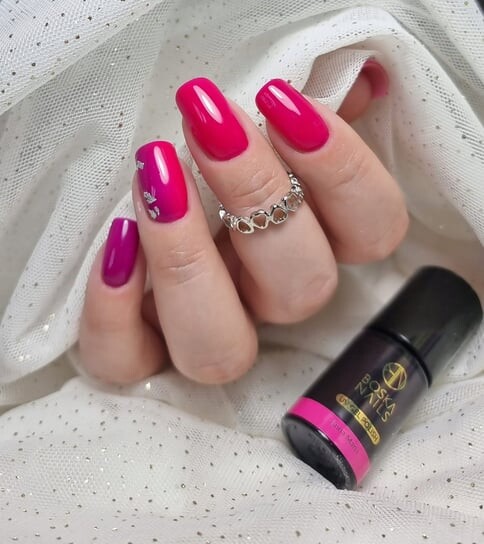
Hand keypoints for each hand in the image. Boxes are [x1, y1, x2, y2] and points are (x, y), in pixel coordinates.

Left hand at [79, 65, 407, 384]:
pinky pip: (129, 360)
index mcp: (313, 248)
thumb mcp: (263, 130)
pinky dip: (114, 310)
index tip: (281, 101)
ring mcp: (204, 335)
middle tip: (209, 121)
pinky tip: (116, 237)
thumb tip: (359, 78)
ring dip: (188, 259)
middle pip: (301, 288)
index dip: (343, 172)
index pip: (372, 232)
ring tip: (156, 172)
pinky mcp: (138, 354)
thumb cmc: (209, 156)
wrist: (133, 189)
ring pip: (220, 347)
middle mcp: (266, 303)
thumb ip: (307, 113)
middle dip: (258, 196)